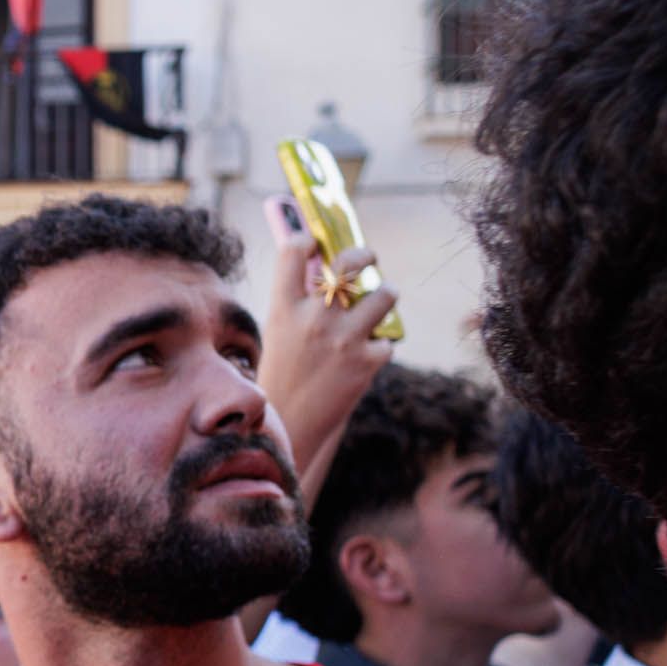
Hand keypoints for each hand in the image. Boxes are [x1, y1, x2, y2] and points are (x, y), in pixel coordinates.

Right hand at [256, 197, 396, 500]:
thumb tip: (324, 268)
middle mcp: (314, 318)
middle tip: (369, 259)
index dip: (307, 238)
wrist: (290, 427)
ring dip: (386, 295)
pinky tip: (366, 358)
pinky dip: (379, 347)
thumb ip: (299, 304)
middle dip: (364, 255)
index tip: (314, 240)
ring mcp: (343, 339)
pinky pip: (387, 340)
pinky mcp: (367, 362)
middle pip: (350, 265)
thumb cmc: (282, 377)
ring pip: (385, 295)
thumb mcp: (279, 335)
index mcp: (284, 309)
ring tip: (381, 303)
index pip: (293, 252)